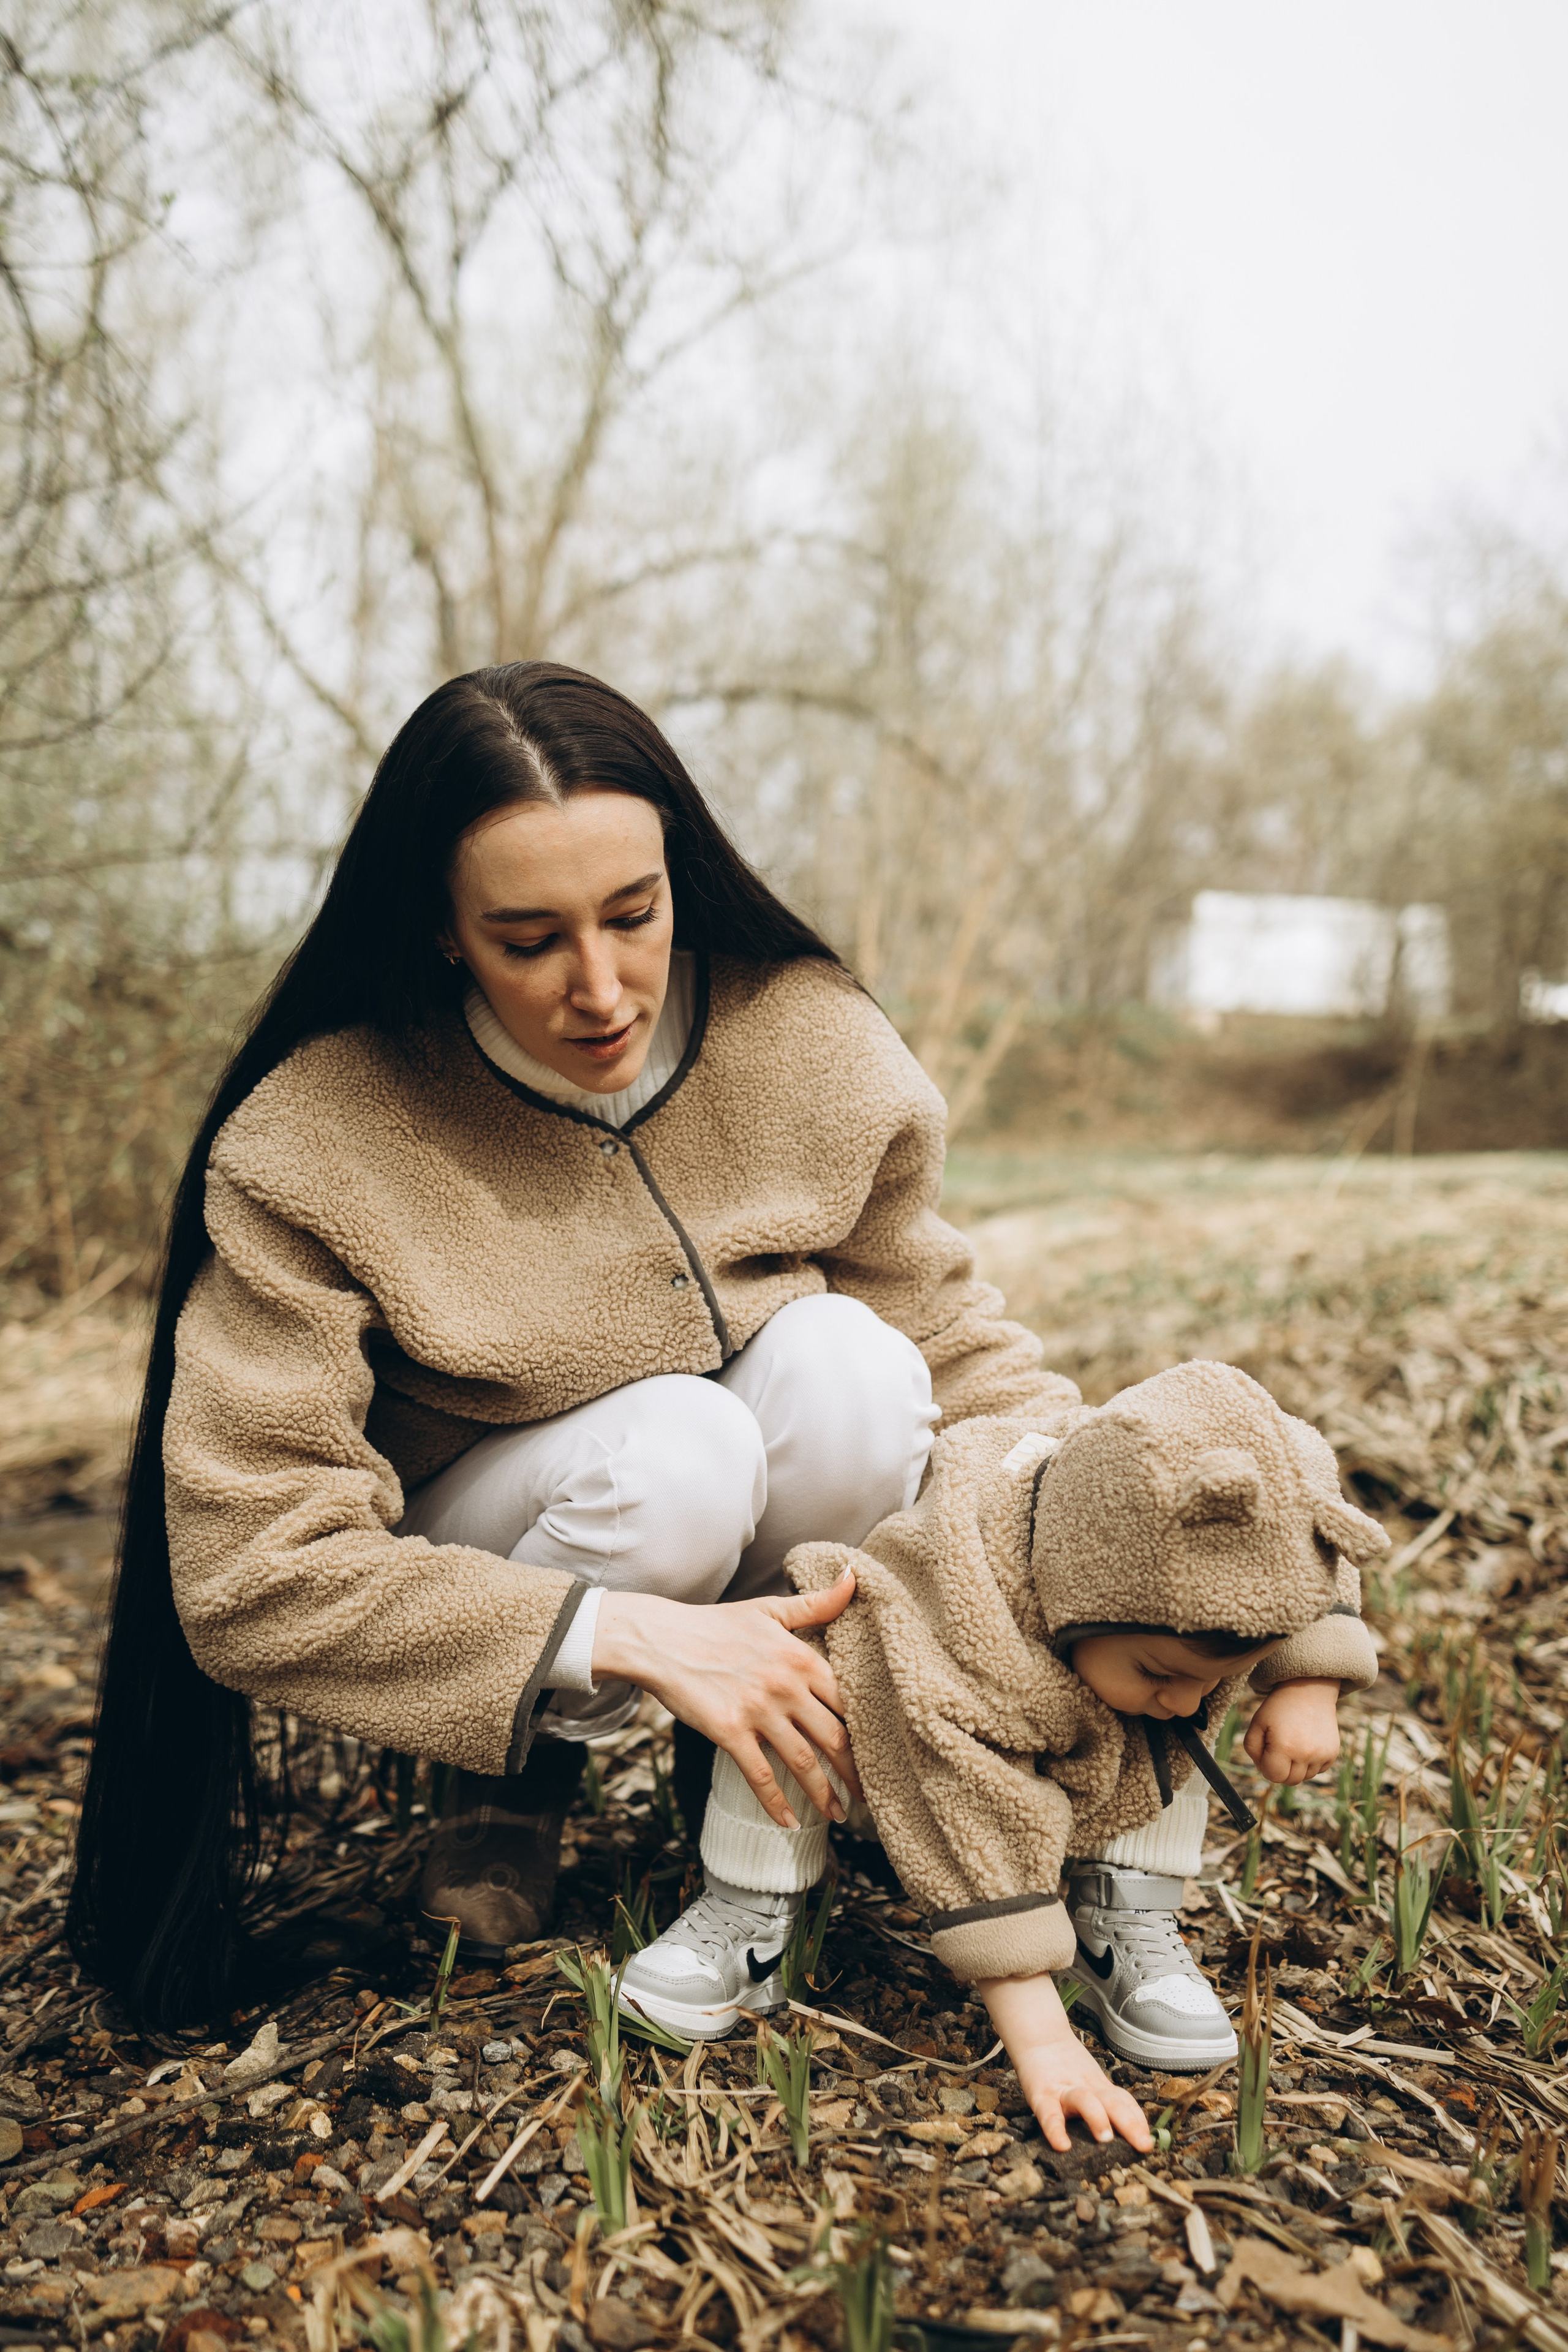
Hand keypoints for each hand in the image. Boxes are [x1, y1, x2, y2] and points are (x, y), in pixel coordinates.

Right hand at [592, 1567, 863, 1828]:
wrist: (664, 1639)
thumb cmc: (718, 1625)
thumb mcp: (771, 1609)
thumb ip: (817, 1603)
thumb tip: (855, 1576)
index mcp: (801, 1657)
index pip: (849, 1701)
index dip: (870, 1730)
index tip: (883, 1752)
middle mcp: (786, 1686)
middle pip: (835, 1738)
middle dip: (856, 1772)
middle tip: (871, 1796)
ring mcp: (759, 1711)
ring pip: (803, 1762)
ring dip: (823, 1794)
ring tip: (838, 1814)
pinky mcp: (730, 1732)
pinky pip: (760, 1776)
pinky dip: (776, 1803)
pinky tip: (788, 1822)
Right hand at [977, 1973, 1151, 2153]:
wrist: (1038, 2037)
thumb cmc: (1062, 2067)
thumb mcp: (1087, 2080)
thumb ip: (1103, 2101)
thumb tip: (1127, 2134)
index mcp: (1098, 2088)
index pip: (1123, 2101)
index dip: (1138, 2119)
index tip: (1150, 2140)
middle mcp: (1086, 2089)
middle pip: (1112, 2102)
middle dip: (1129, 2123)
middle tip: (1143, 2145)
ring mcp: (1064, 2090)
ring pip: (1085, 2101)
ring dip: (1097, 2118)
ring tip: (1105, 2138)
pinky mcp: (1041, 2094)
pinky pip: (1050, 2113)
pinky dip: (1056, 2130)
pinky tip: (1062, 2145)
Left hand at [1244, 1678, 1341, 1783]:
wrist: (1309, 1690)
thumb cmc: (1278, 1708)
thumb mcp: (1257, 1723)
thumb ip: (1253, 1750)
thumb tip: (1264, 1770)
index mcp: (1284, 1747)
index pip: (1273, 1776)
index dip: (1267, 1765)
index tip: (1268, 1749)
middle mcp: (1306, 1754)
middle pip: (1289, 1780)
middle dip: (1281, 1769)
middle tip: (1280, 1747)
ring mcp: (1322, 1755)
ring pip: (1304, 1777)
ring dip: (1296, 1766)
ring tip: (1294, 1742)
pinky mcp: (1333, 1754)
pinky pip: (1318, 1770)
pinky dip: (1310, 1762)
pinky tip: (1307, 1742)